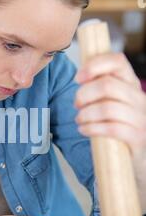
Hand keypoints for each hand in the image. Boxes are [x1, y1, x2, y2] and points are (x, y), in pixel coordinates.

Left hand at [74, 52, 145, 170]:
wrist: (137, 155)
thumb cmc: (119, 124)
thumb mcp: (113, 101)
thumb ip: (101, 86)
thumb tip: (81, 76)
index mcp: (132, 84)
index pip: (118, 61)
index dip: (94, 65)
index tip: (78, 78)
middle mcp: (140, 98)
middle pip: (107, 85)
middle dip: (84, 94)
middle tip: (76, 104)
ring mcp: (141, 118)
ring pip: (107, 108)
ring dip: (86, 114)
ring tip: (79, 120)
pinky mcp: (137, 137)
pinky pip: (111, 129)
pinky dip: (92, 128)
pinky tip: (84, 130)